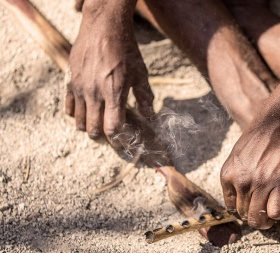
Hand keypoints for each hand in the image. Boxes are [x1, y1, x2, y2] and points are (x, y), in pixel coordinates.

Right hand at [66, 0, 153, 144]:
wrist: (103, 27)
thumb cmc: (126, 51)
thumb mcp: (140, 74)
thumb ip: (145, 97)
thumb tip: (150, 117)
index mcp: (114, 93)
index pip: (112, 128)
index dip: (118, 138)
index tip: (122, 139)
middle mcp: (95, 94)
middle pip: (94, 129)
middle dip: (102, 137)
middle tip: (109, 135)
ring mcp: (80, 88)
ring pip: (79, 121)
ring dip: (88, 127)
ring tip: (97, 125)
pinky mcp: (70, 81)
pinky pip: (68, 107)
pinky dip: (75, 114)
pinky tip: (84, 112)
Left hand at [220, 113, 279, 228]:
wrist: (279, 122)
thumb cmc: (260, 137)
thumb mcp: (237, 156)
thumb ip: (234, 176)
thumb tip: (236, 194)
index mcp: (228, 176)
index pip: (232, 207)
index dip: (244, 210)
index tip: (254, 207)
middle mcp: (241, 182)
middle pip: (245, 215)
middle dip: (256, 217)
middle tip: (266, 212)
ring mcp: (260, 183)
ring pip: (259, 219)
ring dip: (268, 219)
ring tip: (275, 211)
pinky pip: (276, 212)